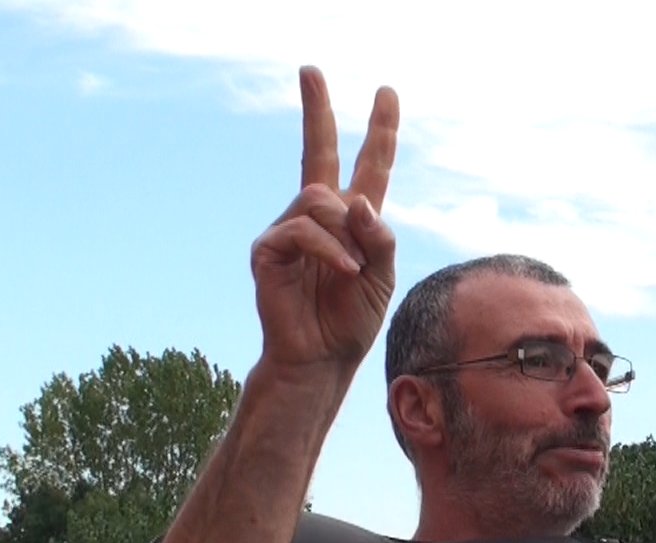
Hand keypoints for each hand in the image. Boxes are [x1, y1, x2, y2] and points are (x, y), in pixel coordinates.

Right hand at [251, 67, 400, 378]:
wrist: (321, 359)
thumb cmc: (352, 321)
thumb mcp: (383, 275)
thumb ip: (380, 235)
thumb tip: (355, 199)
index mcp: (353, 221)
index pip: (369, 166)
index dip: (380, 131)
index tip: (386, 93)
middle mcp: (319, 216)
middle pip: (318, 151)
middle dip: (316, 109)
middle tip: (310, 70)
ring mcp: (290, 229)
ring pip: (319, 199)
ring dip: (344, 234)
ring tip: (352, 271)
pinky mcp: (269, 249)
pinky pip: (301, 229)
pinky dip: (328, 248)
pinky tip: (342, 271)